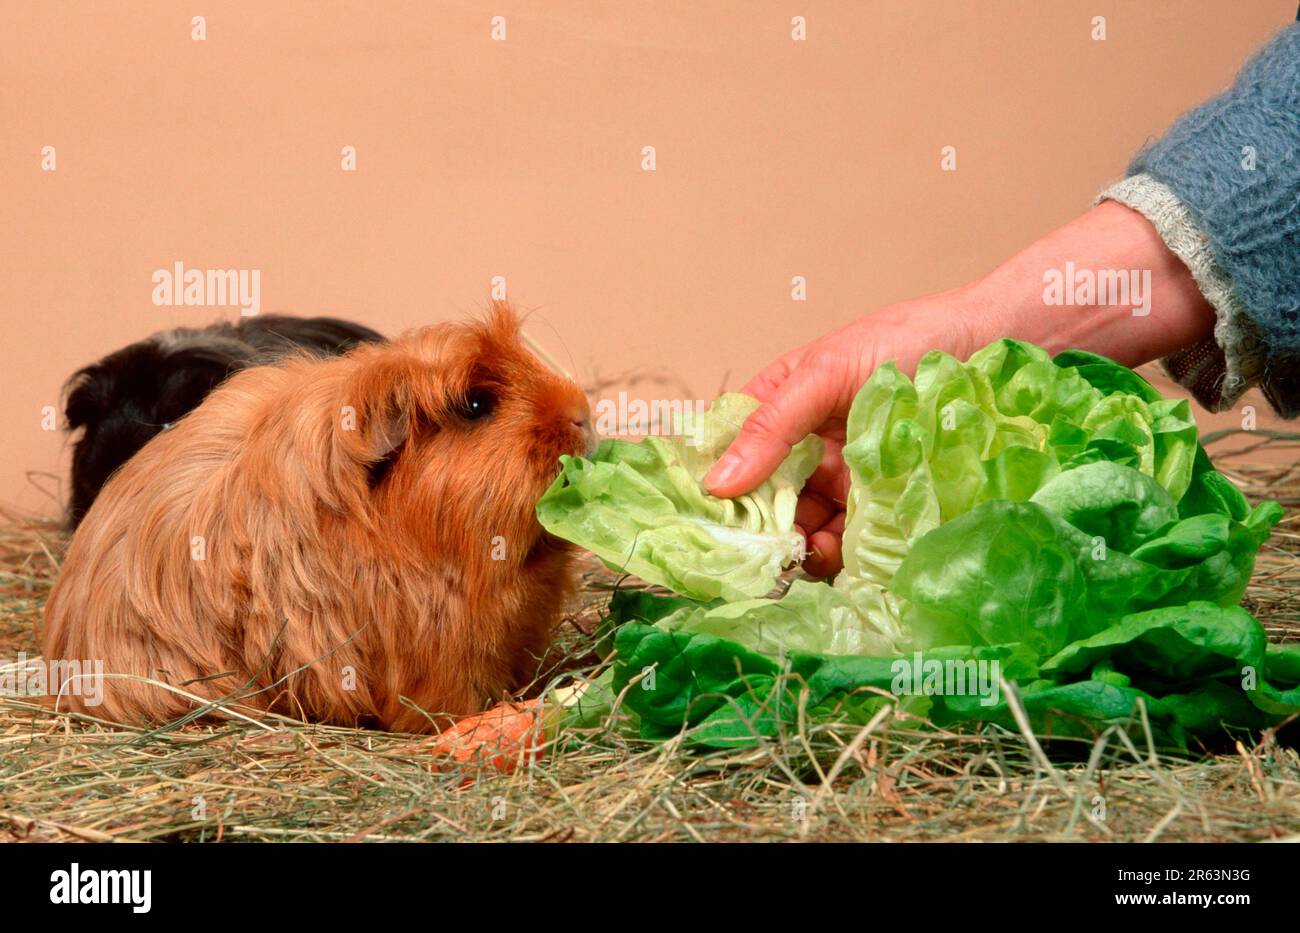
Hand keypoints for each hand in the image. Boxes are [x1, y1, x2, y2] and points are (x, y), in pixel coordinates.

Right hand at [705, 202, 1215, 578]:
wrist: (1011, 346)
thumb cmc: (915, 339)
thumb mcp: (827, 372)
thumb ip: (772, 425)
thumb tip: (717, 482)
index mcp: (785, 404)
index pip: (731, 451)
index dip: (715, 488)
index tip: (708, 525)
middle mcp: (811, 446)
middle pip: (766, 501)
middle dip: (762, 530)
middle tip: (764, 554)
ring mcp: (849, 480)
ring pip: (806, 527)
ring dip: (801, 547)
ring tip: (812, 553)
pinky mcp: (889, 509)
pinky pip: (854, 543)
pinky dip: (842, 557)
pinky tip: (842, 558)